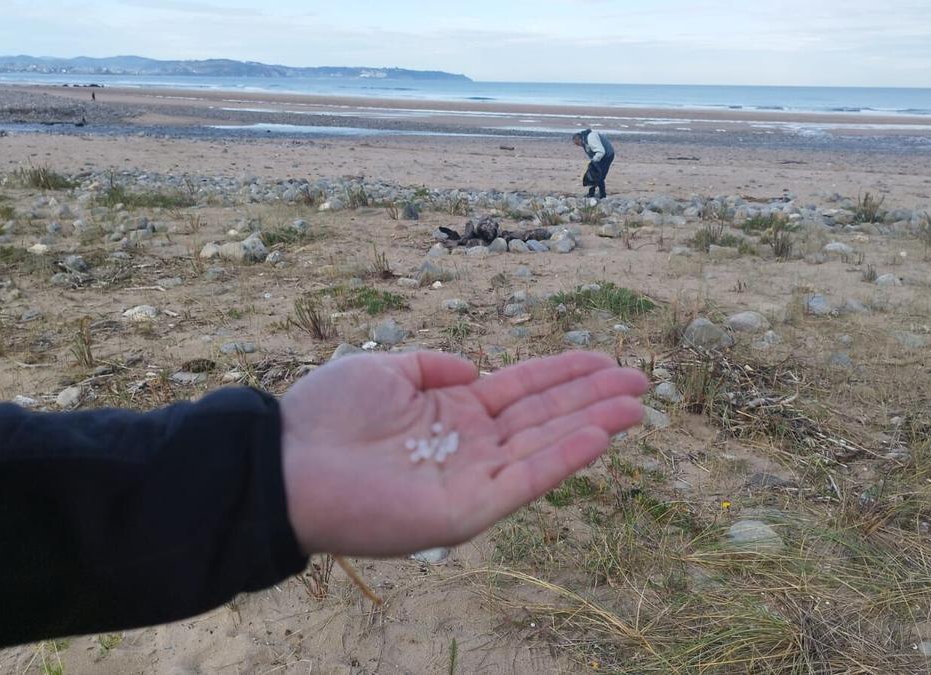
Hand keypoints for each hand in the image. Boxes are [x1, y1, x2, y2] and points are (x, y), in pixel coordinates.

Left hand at [279, 351, 647, 556]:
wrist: (287, 464)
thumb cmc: (327, 415)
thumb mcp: (385, 370)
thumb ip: (434, 366)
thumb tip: (473, 367)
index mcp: (453, 410)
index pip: (523, 388)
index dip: (565, 372)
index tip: (606, 358)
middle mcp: (470, 444)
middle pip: (545, 415)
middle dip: (594, 397)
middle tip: (642, 381)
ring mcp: (471, 477)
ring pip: (545, 446)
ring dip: (593, 425)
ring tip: (637, 408)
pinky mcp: (466, 510)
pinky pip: (523, 481)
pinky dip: (562, 460)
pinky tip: (598, 436)